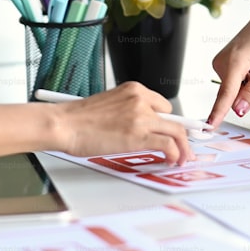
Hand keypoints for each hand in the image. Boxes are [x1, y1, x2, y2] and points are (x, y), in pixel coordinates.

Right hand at [50, 82, 193, 164]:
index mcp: (133, 90)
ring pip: (176, 132)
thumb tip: (140, 126)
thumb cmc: (78, 118)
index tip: (173, 131)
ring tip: (182, 158)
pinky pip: (168, 144)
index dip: (168, 122)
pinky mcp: (139, 135)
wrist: (65, 124)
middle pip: (174, 119)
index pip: (162, 106)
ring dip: (183, 147)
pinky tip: (172, 160)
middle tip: (184, 146)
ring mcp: (141, 117)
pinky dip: (175, 154)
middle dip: (181, 135)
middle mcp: (140, 100)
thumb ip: (128, 111)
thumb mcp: (110, 104)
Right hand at [208, 1, 249, 125]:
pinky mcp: (221, 63)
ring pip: (232, 89)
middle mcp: (222, 60)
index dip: (218, 112)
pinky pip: (232, 82)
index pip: (226, 93)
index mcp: (235, 60)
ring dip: (247, 84)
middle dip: (248, 91)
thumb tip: (238, 110)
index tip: (209, 126)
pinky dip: (243, 79)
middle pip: (231, 93)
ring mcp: (220, 61)